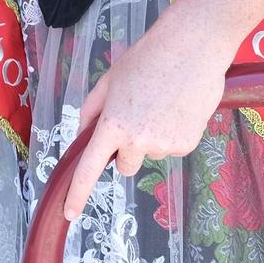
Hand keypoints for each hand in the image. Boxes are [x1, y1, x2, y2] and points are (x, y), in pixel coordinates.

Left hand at [62, 22, 226, 221]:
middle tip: (138, 116)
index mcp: (112, 124)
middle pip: (124, 166)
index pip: (90, 167)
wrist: (193, 48)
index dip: (78, 193)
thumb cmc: (147, 57)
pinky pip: (172, 148)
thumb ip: (92, 110)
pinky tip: (178, 108)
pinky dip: (173, 134)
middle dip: (126, 150)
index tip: (70, 213)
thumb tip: (84, 135)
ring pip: (150, 154)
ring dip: (152, 137)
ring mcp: (164, 145)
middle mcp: (137, 140)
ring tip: (162, 103)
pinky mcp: (187, 145)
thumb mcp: (110, 79)